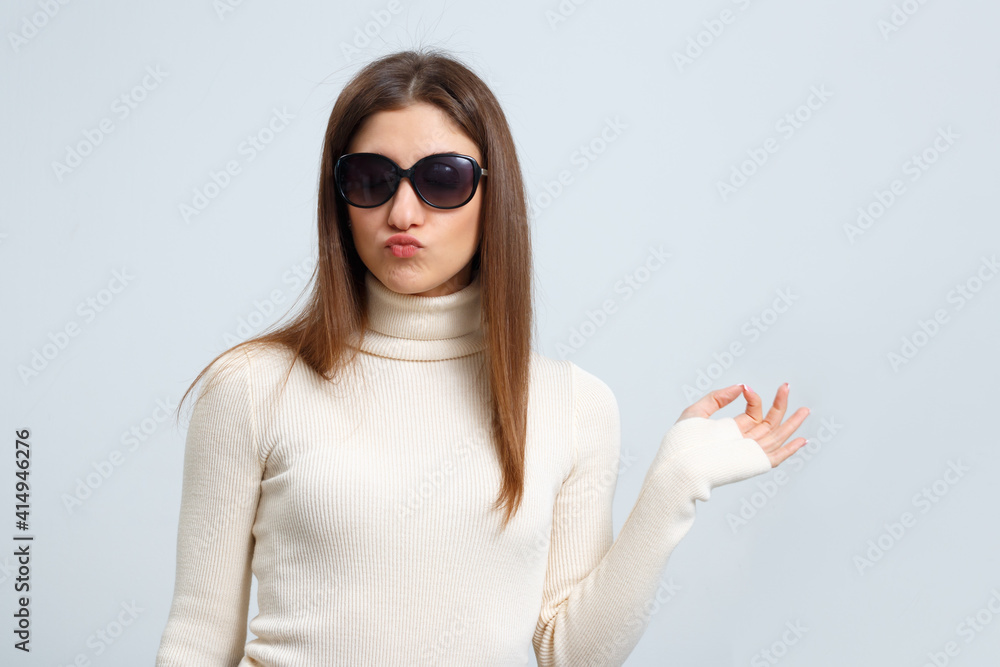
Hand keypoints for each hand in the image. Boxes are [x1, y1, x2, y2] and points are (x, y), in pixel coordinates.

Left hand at [677, 383, 809, 467]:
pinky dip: (790, 450)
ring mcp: (749, 452)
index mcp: (732, 430)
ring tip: (805, 410)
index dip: (754, 398)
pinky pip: (776, 457)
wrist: (681, 463)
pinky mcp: (753, 463)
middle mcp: (743, 441)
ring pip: (777, 437)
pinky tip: (802, 440)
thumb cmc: (683, 441)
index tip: (746, 389)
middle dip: (781, 405)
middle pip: (769, 423)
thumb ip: (718, 397)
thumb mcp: (697, 411)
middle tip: (787, 387)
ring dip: (792, 424)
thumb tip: (740, 386)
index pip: (753, 412)